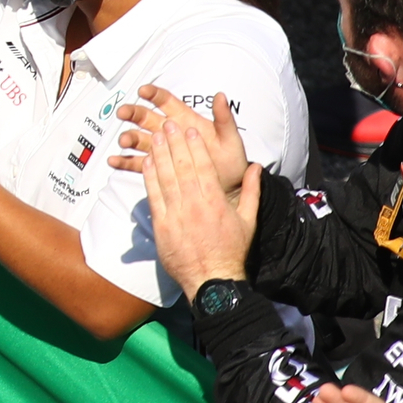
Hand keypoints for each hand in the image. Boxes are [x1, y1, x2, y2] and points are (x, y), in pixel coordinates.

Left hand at [130, 86, 260, 290]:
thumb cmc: (232, 251)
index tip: (190, 130)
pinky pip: (153, 195)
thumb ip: (252, 191)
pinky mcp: (161, 224)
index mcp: (216, 201)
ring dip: (160, 154)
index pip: (203, 166)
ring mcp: (175, 213)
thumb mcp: (248, 221)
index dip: (195, 146)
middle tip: (168, 123)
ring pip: (165, 177)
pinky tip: (147, 162)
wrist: (213, 279)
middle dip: (174, 142)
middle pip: (182, 166)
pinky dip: (149, 177)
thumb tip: (255, 167)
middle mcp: (194, 204)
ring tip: (156, 135)